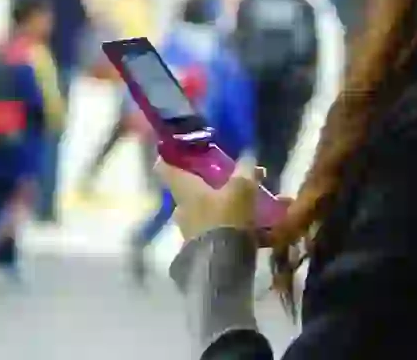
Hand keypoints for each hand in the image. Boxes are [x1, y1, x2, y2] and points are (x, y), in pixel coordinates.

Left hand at [156, 155, 288, 244]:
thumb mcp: (241, 190)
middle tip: (229, 177)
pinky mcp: (202, 248)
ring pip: (203, 209)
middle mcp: (181, 208)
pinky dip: (228, 224)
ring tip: (248, 203)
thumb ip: (244, 171)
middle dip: (206, 183)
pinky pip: (214, 229)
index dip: (169, 157)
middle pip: (188, 189)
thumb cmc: (226, 219)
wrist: (222, 267)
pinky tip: (251, 226)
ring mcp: (189, 230)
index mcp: (184, 189)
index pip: (165, 168)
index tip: (178, 150)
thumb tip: (247, 154)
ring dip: (221, 205)